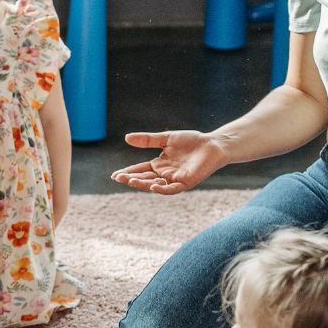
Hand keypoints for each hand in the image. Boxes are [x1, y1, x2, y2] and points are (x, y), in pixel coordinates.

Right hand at [113, 131, 228, 194]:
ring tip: (130, 180)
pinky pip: (171, 189)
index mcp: (160, 165)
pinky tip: (152, 185)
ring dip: (142, 184)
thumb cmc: (192, 141)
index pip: (140, 170)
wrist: (213, 144)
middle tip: (118, 177)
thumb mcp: (166, 138)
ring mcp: (174, 180)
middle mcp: (165, 174)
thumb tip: (126, 138)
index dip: (128, 172)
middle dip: (131, 179)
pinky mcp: (186, 182)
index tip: (115, 174)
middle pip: (145, 178)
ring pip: (155, 185)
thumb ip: (148, 140)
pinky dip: (162, 188)